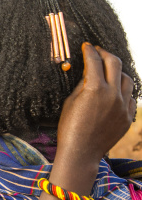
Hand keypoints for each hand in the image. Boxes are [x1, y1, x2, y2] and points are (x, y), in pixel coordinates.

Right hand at [56, 43, 135, 163]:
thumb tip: (88, 72)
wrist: (81, 153)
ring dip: (117, 71)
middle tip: (98, 52)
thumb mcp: (70, 102)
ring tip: (108, 71)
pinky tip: (115, 90)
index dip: (89, 51)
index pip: (94, 61)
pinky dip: (123, 89)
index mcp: (95, 89)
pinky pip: (130, 96)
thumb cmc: (69, 128)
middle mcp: (112, 94)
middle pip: (114, 63)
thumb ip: (82, 84)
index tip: (86, 46)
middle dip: (105, 54)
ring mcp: (123, 106)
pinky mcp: (128, 116)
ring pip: (127, 78)